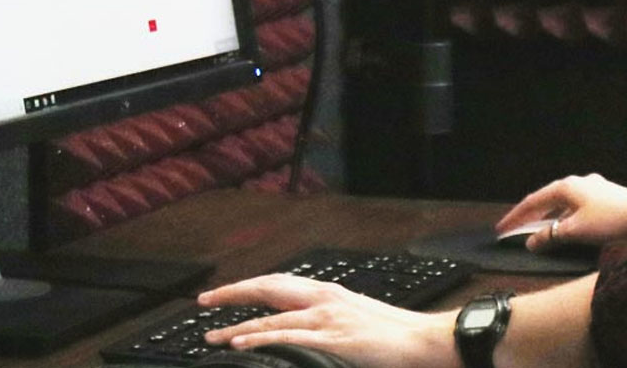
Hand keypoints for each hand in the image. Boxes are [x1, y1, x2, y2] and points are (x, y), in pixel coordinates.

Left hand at [198, 274, 455, 367]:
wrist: (422, 341)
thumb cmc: (393, 335)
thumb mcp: (353, 319)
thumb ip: (326, 320)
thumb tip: (300, 330)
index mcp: (327, 292)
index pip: (277, 284)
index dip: (247, 286)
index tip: (222, 294)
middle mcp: (324, 298)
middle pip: (268, 289)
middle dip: (233, 294)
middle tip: (203, 302)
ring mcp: (327, 317)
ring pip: (272, 316)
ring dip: (237, 326)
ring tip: (212, 335)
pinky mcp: (333, 339)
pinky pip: (288, 336)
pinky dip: (260, 339)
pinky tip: (241, 343)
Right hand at [495, 174, 626, 250]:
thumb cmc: (609, 219)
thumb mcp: (575, 231)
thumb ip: (550, 236)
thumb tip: (531, 242)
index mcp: (565, 187)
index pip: (532, 201)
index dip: (516, 216)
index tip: (501, 228)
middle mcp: (576, 182)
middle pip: (546, 199)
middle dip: (530, 215)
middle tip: (515, 229)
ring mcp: (591, 187)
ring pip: (562, 203)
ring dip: (549, 216)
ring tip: (538, 230)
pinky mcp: (603, 195)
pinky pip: (575, 206)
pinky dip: (564, 216)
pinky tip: (567, 226)